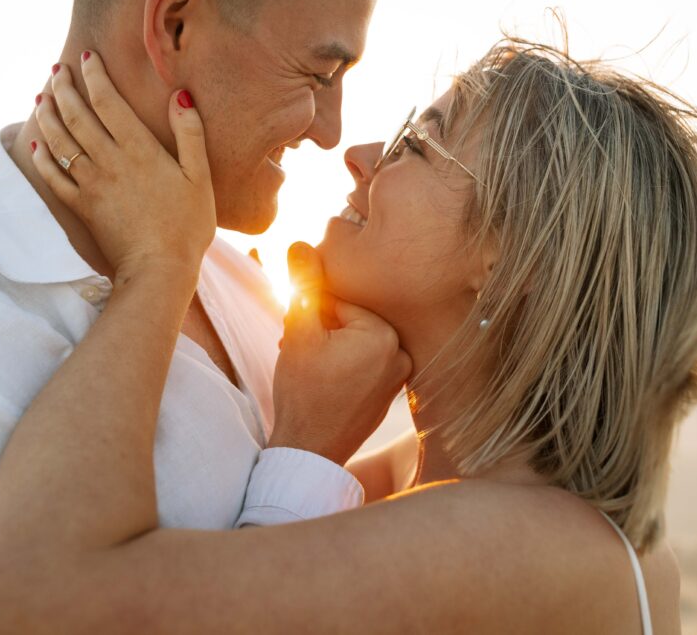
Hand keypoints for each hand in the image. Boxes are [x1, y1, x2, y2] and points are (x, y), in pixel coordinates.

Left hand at [31, 53, 214, 278]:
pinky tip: (36, 144)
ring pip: (60, 141)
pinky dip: (42, 158)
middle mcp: (109, 161)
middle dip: (64, 87)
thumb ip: (190, 134)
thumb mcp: (200, 177)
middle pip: (77, 115)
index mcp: (139, 149)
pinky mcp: (82, 207)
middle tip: (57, 69)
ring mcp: (91, 184)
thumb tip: (180, 95)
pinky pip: (54, 177)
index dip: (95, 76)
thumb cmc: (187, 225)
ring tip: (42, 96)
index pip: (109, 101)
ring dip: (48, 115)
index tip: (87, 58)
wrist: (159, 269)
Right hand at [268, 242, 412, 465]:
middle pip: (349, 320)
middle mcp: (401, 352)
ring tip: (305, 365)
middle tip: (296, 349)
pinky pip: (363, 363)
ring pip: (354, 341)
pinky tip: (321, 380)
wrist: (309, 452)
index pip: (340, 301)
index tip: (295, 331)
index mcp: (384, 334)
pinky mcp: (390, 393)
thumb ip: (303, 284)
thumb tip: (300, 244)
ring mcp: (399, 375)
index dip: (311, 312)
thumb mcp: (299, 331)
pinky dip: (341, 364)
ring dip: (328, 345)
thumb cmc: (302, 393)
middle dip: (320, 328)